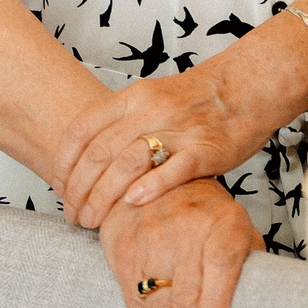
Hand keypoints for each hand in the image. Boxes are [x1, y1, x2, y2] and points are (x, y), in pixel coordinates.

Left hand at [56, 40, 307, 228]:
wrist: (248, 86)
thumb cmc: (199, 98)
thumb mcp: (152, 97)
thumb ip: (121, 122)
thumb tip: (86, 156)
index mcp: (134, 97)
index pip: (83, 131)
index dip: (64, 164)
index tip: (59, 189)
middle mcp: (151, 110)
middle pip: (99, 153)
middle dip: (78, 190)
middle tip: (73, 216)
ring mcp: (178, 129)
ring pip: (127, 164)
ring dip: (103, 197)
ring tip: (92, 221)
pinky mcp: (205, 149)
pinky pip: (172, 169)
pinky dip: (150, 188)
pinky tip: (133, 204)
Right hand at [97, 178, 257, 307]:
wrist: (152, 175)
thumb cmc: (208, 213)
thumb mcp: (237, 224)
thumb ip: (248, 262)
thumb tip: (269, 307)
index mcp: (222, 224)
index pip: (219, 263)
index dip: (214, 301)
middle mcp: (185, 232)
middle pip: (186, 295)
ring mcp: (151, 244)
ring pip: (158, 307)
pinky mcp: (124, 256)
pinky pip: (134, 307)